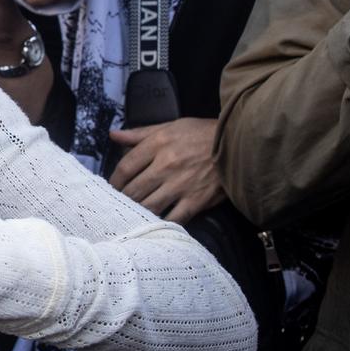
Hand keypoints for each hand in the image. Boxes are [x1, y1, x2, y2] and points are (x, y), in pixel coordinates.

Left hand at [109, 118, 225, 224]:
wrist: (238, 144)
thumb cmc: (201, 134)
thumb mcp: (170, 126)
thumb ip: (139, 133)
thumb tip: (113, 136)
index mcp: (157, 144)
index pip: (125, 167)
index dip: (114, 181)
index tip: (111, 188)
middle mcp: (166, 165)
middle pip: (133, 190)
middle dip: (122, 199)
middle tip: (117, 205)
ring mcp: (181, 185)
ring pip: (149, 206)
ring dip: (137, 212)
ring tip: (131, 214)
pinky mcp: (196, 200)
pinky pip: (173, 218)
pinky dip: (162, 223)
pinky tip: (154, 224)